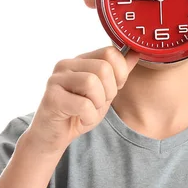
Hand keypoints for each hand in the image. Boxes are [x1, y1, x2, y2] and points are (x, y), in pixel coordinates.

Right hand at [26, 46, 140, 153]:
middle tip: (97, 104)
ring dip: (97, 104)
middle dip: (109, 92)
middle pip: (103, 68)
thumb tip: (136, 51)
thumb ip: (119, 72)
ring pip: (92, 82)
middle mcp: (66, 64)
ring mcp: (56, 79)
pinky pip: (83, 104)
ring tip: (88, 111)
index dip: (120, 74)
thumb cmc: (79, 113)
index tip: (112, 89)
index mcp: (81, 60)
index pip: (110, 52)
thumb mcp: (105, 92)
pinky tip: (80, 119)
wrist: (54, 136)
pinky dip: (88, 117)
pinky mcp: (51, 97)